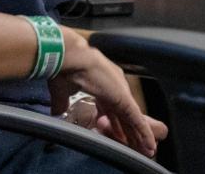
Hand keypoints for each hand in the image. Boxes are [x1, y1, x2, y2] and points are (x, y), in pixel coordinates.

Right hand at [50, 29, 162, 157]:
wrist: (68, 56)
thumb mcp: (61, 91)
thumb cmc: (62, 67)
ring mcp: (119, 90)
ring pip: (132, 117)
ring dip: (138, 134)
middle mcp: (112, 84)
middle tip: (133, 144)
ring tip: (146, 149)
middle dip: (127, 129)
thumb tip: (56, 111)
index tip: (115, 133)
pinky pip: (136, 119)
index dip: (112, 120)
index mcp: (98, 81)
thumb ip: (61, 102)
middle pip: (122, 112)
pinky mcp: (123, 97)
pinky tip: (148, 144)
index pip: (109, 106)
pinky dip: (142, 132)